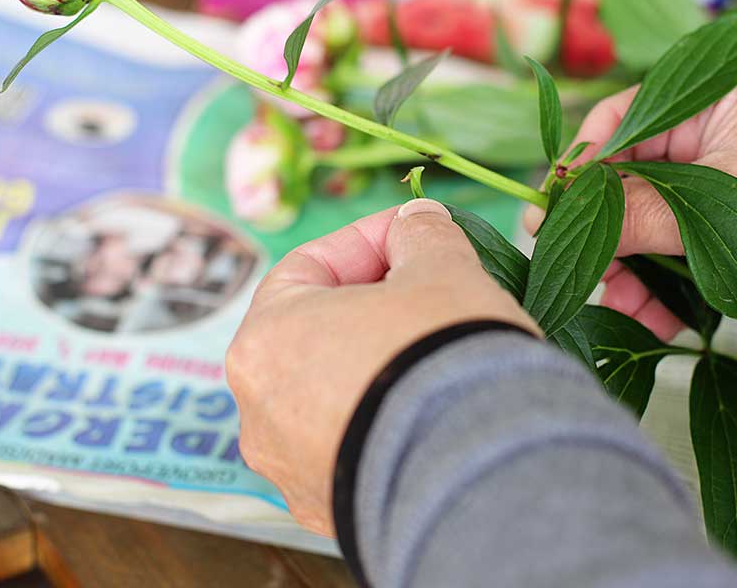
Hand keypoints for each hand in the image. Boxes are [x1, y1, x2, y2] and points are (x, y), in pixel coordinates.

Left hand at [226, 199, 536, 535]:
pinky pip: (353, 451)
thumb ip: (421, 234)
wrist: (479, 472)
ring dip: (376, 369)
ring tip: (435, 355)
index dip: (367, 241)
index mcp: (264, 340)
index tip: (414, 232)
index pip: (308, 267)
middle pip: (314, 335)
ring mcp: (290, 471)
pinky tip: (432, 413)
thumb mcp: (441, 269)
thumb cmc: (443, 355)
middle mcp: (258, 412)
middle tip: (427, 291)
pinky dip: (384, 426)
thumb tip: (417, 222)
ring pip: (330, 399)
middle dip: (371, 307)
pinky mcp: (329, 514)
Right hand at [526, 67, 736, 339]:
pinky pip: (669, 248)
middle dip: (603, 232)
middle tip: (581, 273)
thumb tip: (559, 224)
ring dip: (627, 270)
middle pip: (623, 179)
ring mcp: (708, 182)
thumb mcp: (713, 203)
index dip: (579, 166)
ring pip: (641, 221)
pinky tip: (657, 321)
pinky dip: (658, 283)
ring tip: (623, 311)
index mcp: (704, 99)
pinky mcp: (717, 226)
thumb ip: (638, 212)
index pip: (617, 120)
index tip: (550, 208)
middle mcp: (702, 134)